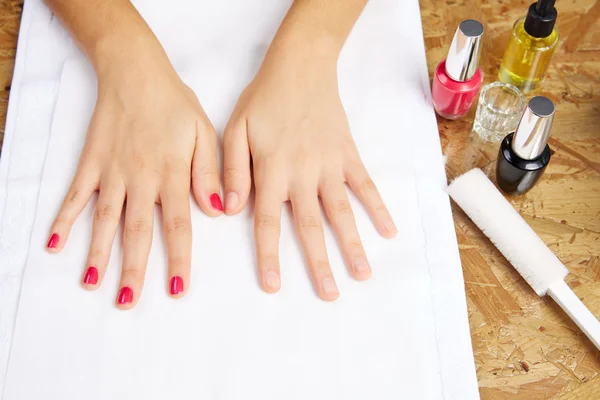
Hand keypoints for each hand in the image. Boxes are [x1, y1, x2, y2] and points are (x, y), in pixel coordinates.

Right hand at [46, 57, 220, 308]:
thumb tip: (218, 211)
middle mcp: (141, 177)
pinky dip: (64, 219)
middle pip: (137, 230)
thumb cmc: (174, 103)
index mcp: (173, 173)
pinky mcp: (91, 163)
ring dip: (98, 252)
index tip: (176, 288)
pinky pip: (75, 195)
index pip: (177, 224)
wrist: (135, 71)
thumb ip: (209, 173)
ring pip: (105, 219)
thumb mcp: (204, 133)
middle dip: (133, 267)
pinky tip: (54, 244)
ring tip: (93, 283)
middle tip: (128, 300)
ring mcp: (112, 171)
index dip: (177, 258)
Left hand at [223, 49, 396, 300]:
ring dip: (353, 244)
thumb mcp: (236, 128)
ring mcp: (330, 165)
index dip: (270, 255)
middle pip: (311, 226)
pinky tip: (388, 231)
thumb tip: (229, 209)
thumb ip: (232, 169)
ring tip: (363, 274)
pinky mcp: (348, 154)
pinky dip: (377, 208)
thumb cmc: (263, 99)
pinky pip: (365, 185)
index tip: (273, 286)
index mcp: (272, 170)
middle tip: (329, 295)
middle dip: (319, 263)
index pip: (269, 221)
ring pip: (342, 211)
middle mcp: (303, 173)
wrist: (301, 67)